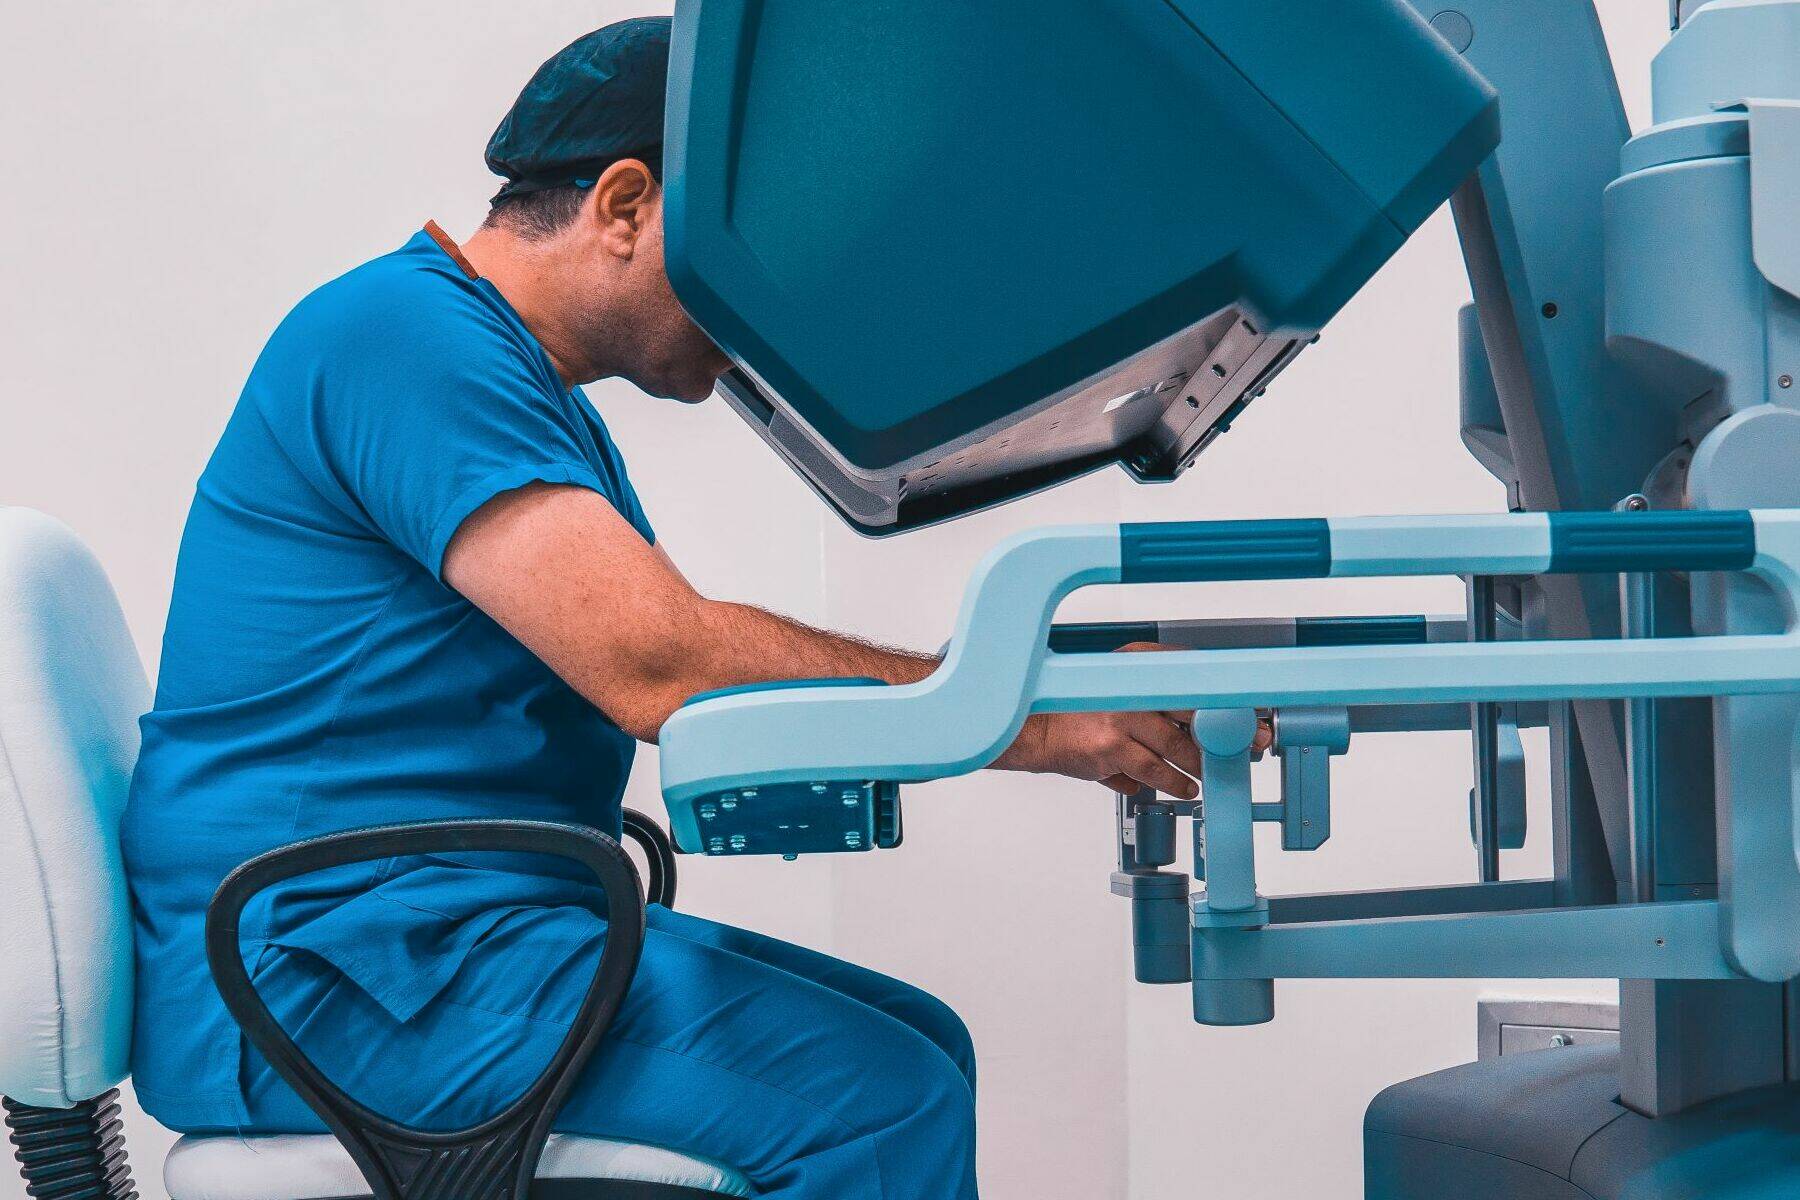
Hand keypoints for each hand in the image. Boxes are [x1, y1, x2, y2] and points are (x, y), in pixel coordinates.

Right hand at [991, 642, 1270, 799]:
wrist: (1037, 729)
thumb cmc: (1083, 711)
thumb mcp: (1121, 685)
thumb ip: (1159, 695)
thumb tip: (1208, 714)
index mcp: (1138, 660)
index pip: (1198, 675)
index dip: (1232, 695)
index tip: (1259, 711)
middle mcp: (1131, 683)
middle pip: (1197, 708)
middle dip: (1230, 731)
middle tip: (1253, 745)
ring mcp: (1123, 716)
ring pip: (1180, 746)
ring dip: (1201, 764)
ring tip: (1210, 773)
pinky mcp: (1113, 747)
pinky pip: (1157, 771)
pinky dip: (1175, 782)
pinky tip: (1186, 788)